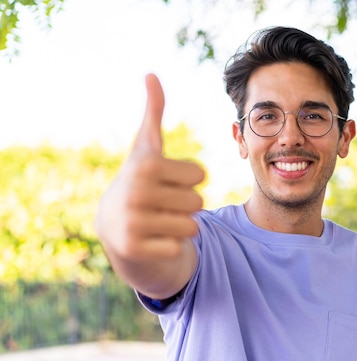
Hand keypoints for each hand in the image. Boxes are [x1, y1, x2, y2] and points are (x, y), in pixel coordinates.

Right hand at [96, 74, 204, 261]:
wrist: (114, 228)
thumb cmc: (140, 181)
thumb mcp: (146, 148)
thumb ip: (154, 113)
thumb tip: (151, 73)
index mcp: (145, 164)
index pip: (201, 174)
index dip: (188, 180)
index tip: (165, 181)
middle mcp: (136, 192)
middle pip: (199, 202)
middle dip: (185, 205)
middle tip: (161, 204)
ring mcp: (132, 222)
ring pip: (193, 226)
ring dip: (181, 226)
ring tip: (158, 220)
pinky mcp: (134, 249)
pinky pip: (179, 247)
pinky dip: (171, 246)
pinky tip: (152, 239)